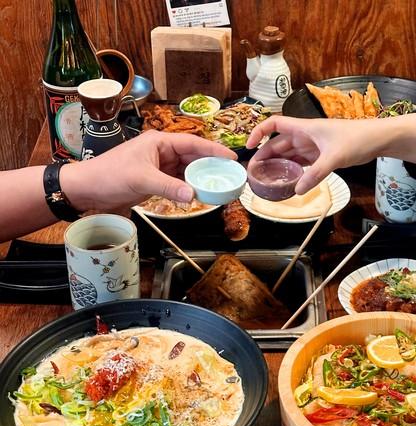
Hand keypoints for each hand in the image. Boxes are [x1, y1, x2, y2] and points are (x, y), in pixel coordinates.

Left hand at [61, 131, 235, 210]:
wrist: (86, 189)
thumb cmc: (108, 175)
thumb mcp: (141, 179)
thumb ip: (169, 187)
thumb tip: (193, 194)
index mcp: (159, 142)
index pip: (193, 143)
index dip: (213, 150)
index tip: (231, 157)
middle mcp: (161, 151)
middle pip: (193, 156)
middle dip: (211, 165)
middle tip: (230, 175)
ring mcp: (159, 166)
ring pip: (187, 170)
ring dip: (201, 178)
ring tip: (220, 185)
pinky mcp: (155, 179)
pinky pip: (178, 181)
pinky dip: (189, 187)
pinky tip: (200, 194)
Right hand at [245, 115, 415, 193]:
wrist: (380, 139)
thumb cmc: (358, 139)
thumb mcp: (335, 157)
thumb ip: (316, 174)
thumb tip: (297, 190)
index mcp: (304, 128)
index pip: (274, 124)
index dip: (258, 132)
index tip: (249, 147)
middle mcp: (306, 136)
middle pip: (278, 144)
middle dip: (265, 156)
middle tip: (254, 174)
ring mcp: (314, 146)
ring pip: (290, 155)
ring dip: (278, 165)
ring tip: (266, 180)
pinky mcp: (323, 155)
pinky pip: (303, 163)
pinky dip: (294, 170)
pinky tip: (288, 182)